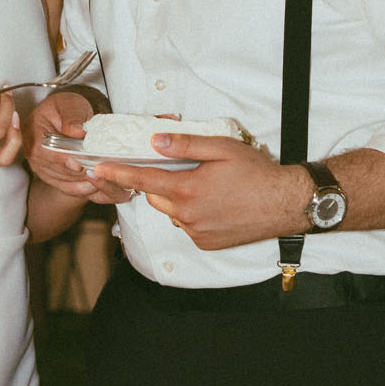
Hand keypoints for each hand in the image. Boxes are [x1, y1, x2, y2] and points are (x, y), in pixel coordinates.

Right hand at [27, 89, 135, 205]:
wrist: (67, 117)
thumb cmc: (67, 108)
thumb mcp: (70, 104)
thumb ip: (72, 116)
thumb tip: (76, 132)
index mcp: (31, 132)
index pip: (42, 151)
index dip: (60, 160)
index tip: (77, 165)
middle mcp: (33, 154)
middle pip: (54, 170)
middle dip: (77, 173)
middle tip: (99, 172)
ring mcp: (42, 168)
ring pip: (63, 181)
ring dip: (83, 181)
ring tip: (103, 178)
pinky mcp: (53, 178)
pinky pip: (68, 188)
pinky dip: (84, 189)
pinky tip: (98, 186)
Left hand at [93, 132, 310, 249]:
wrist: (285, 203)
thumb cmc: (257, 174)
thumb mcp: (222, 148)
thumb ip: (186, 145)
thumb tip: (156, 142)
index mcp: (187, 189)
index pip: (143, 179)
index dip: (119, 173)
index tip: (99, 169)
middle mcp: (187, 215)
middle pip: (156, 196)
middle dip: (159, 182)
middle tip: (182, 169)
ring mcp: (197, 232)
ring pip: (172, 212)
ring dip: (178, 198)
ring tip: (206, 186)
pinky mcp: (206, 243)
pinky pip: (187, 225)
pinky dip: (192, 214)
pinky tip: (214, 203)